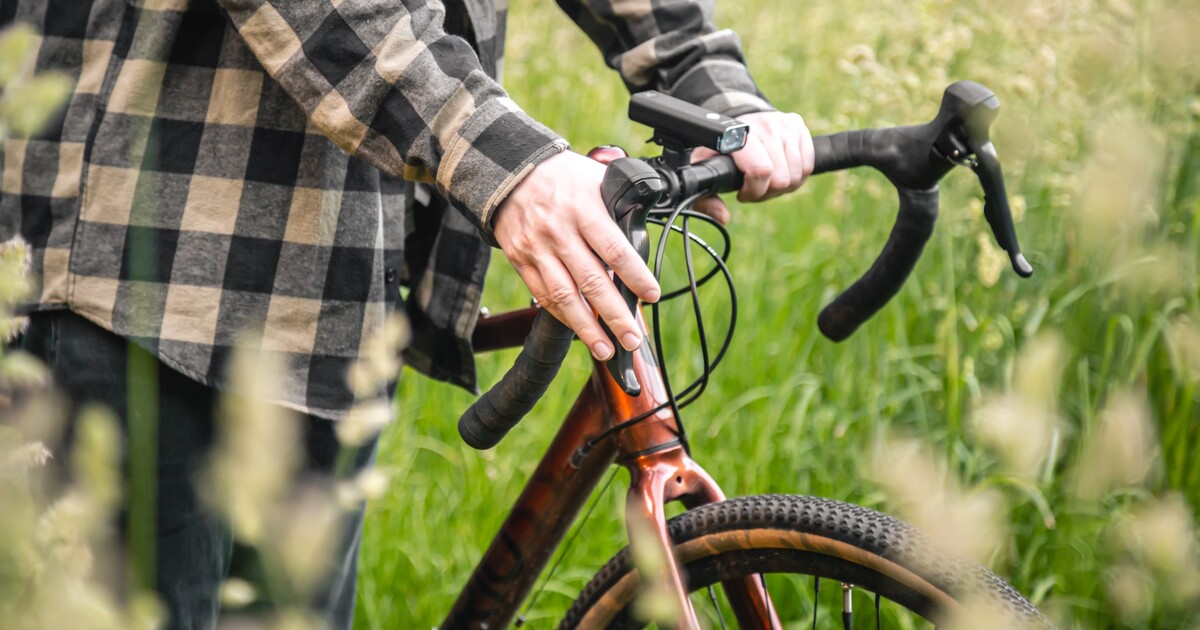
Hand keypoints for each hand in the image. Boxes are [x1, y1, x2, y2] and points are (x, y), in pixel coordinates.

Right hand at [493, 151, 660, 360]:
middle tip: (632, 339)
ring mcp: (536, 248)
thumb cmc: (562, 175)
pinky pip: (543, 295)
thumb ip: (620, 207)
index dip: (635, 276)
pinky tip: (580, 330)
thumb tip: (645, 237)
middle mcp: (559, 231)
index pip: (614, 249)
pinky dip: (562, 316)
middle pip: (591, 281)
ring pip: (564, 296)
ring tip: (606, 349)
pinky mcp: (520, 260)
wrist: (510, 170)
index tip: (652, 295)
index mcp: (584, 209)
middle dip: (615, 315)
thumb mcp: (596, 178)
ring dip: (587, 328)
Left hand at [691, 111, 814, 222]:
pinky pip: (808, 166)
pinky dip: (795, 176)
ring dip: (782, 186)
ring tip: (766, 179)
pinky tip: (780, 171)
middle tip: (755, 187)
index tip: (742, 193)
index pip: (761, 171)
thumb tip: (723, 217)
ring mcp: (784, 124)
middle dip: (767, 192)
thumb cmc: (721, 151)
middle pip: (781, 179)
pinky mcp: (797, 126)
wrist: (737, 124)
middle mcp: (764, 126)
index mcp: (740, 135)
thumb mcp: (706, 171)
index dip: (754, 191)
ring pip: (797, 175)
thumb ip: (706, 198)